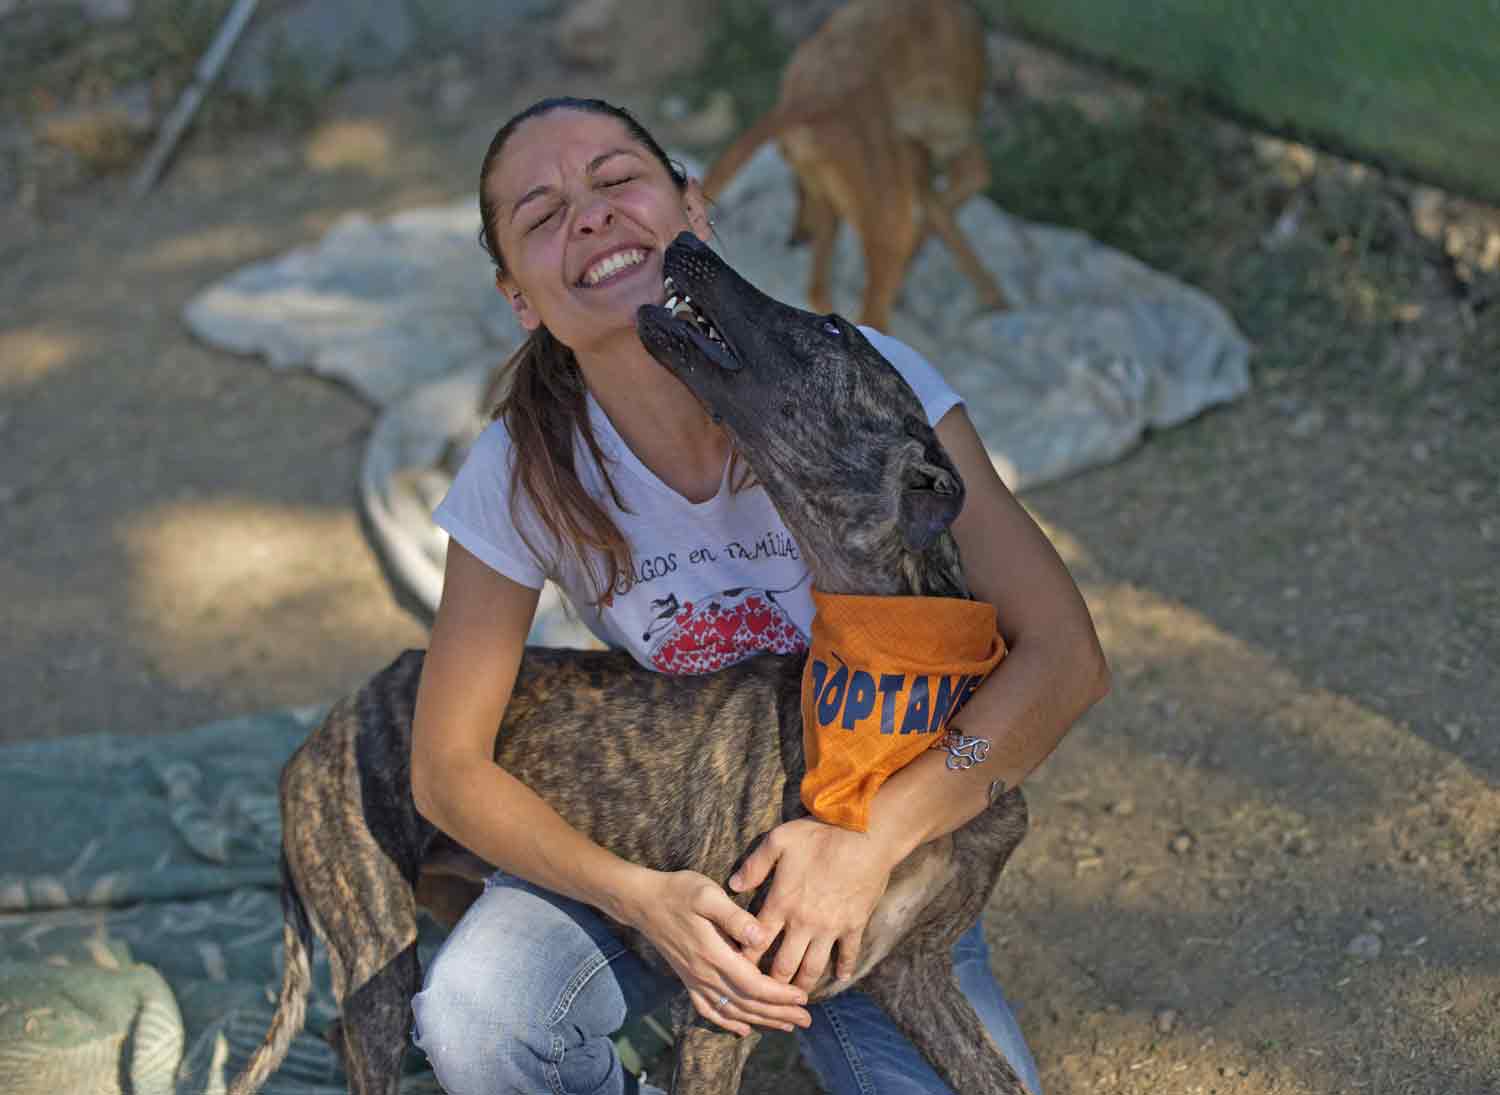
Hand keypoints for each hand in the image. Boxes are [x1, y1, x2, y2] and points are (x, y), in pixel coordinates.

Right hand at [626, 868, 811, 1035]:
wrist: (643, 902)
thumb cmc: (679, 892)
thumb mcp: (707, 894)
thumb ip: (734, 917)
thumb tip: (761, 937)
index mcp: (713, 954)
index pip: (753, 985)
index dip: (779, 995)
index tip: (803, 997)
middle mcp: (704, 974)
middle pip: (747, 1003)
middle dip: (779, 1014)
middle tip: (806, 1019)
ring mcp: (694, 980)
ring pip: (732, 1011)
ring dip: (761, 1021)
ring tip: (786, 1026)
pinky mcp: (688, 980)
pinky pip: (709, 1010)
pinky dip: (728, 1023)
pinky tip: (742, 1029)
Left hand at [729, 818, 895, 991]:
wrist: (866, 836)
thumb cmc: (820, 834)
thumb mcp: (779, 840)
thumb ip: (755, 864)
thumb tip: (733, 885)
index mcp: (782, 902)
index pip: (757, 940)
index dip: (745, 959)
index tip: (738, 971)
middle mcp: (803, 922)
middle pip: (783, 964)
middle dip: (771, 984)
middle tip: (764, 995)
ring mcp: (830, 927)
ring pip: (813, 967)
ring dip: (802, 986)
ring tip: (795, 998)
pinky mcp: (854, 925)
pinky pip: (848, 954)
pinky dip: (843, 969)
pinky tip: (839, 978)